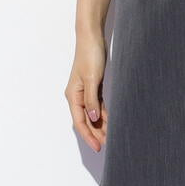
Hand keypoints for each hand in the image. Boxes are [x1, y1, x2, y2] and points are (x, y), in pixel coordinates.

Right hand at [68, 33, 107, 151]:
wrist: (92, 38)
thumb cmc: (89, 55)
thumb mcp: (91, 79)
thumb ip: (92, 100)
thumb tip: (93, 118)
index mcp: (73, 96)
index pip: (80, 122)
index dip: (88, 135)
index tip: (98, 147)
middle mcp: (77, 96)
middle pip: (86, 120)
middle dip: (95, 134)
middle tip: (107, 145)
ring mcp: (85, 92)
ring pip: (93, 114)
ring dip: (101, 126)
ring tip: (111, 137)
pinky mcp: (93, 87)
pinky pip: (98, 105)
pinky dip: (104, 114)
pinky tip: (111, 121)